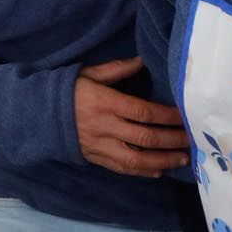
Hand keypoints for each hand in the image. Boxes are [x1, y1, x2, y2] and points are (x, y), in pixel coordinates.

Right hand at [74, 57, 190, 176]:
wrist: (39, 115)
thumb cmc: (68, 90)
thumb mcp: (90, 73)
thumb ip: (117, 68)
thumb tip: (142, 60)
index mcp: (106, 103)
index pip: (143, 112)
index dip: (166, 116)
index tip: (185, 117)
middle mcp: (105, 127)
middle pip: (145, 138)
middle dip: (172, 140)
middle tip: (192, 141)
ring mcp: (100, 146)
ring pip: (137, 159)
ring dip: (162, 161)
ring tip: (182, 160)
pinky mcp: (96, 158)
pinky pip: (122, 169)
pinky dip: (142, 172)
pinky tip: (158, 171)